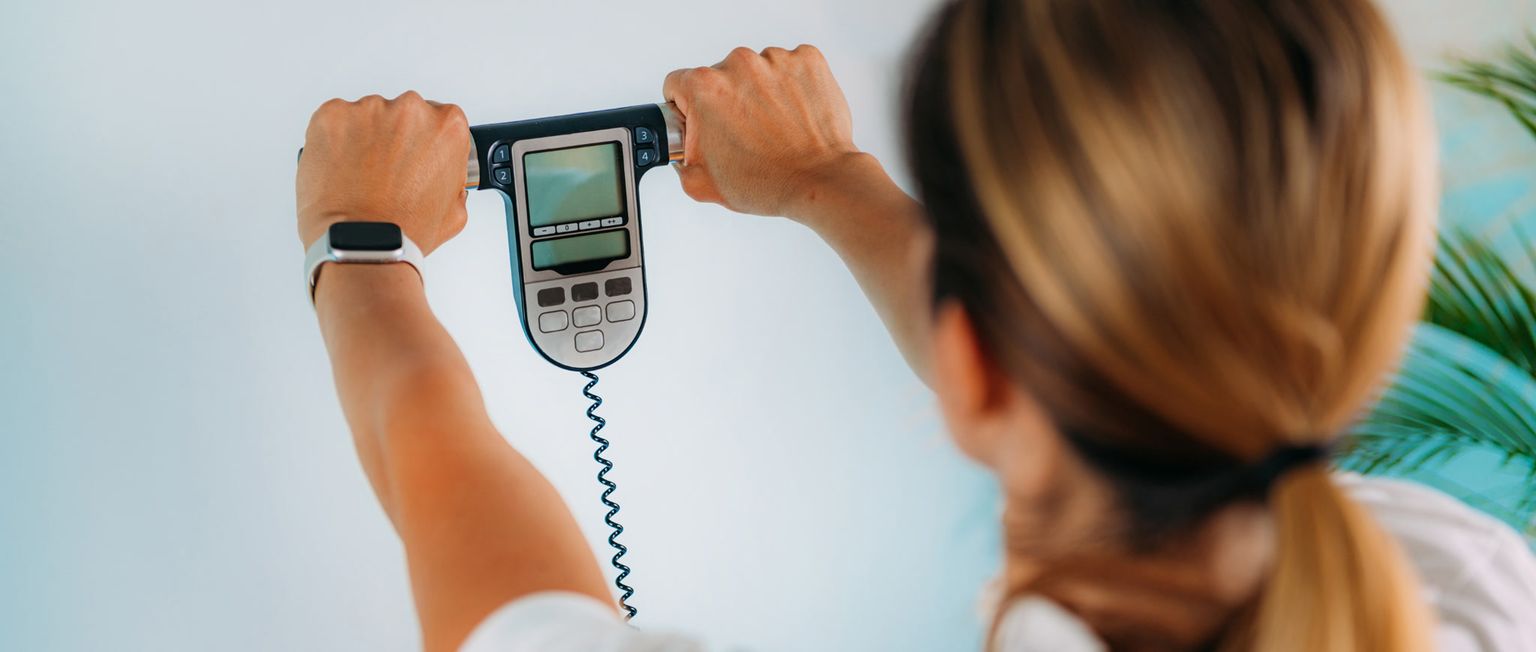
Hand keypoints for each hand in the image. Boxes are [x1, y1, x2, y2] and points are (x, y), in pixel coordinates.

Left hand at [296, 91, 470, 254]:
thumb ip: (454, 181)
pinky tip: (340, 169)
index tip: (416, 157)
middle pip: (404, 113)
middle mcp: (410, 110)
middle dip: (395, 138)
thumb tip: (443, 177)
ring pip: (367, 116)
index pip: (441, 118)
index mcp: (446, 127)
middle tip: (386, 172)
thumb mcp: (454, 212)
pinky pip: (334, 120)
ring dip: (364, 139)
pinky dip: (334, 140)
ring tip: (359, 176)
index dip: (426, 142)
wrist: (359, 242)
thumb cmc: (401, 230)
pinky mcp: (332, 115)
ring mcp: (369, 110)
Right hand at [663, 45, 863, 219]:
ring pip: (757, 71)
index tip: (701, 119)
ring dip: (760, 93)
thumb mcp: (700, 182)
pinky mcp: (807, 61)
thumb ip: (680, 158)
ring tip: (773, 128)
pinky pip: (790, 67)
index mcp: (705, 87)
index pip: (678, 83)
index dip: (686, 106)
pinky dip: (791, 87)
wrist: (819, 180)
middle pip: (720, 76)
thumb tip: (684, 150)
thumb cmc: (768, 181)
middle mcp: (739, 65)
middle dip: (727, 102)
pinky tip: (792, 115)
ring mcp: (776, 60)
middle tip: (743, 134)